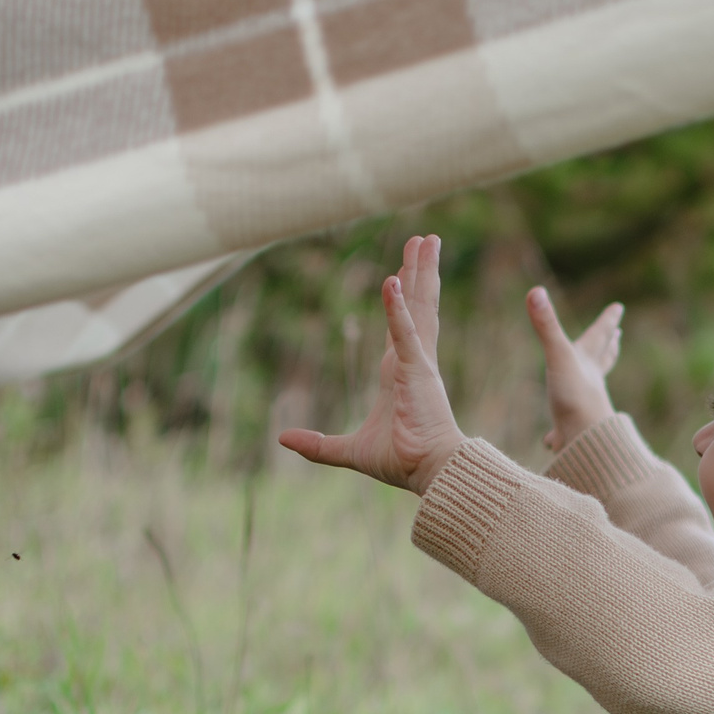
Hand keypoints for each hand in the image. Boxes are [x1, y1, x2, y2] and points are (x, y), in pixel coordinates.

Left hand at [278, 235, 465, 492]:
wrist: (430, 473)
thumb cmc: (402, 462)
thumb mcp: (349, 451)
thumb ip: (318, 444)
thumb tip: (283, 438)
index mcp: (401, 375)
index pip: (403, 326)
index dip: (403, 297)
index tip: (402, 272)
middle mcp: (413, 362)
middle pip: (417, 306)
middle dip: (419, 271)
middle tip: (425, 240)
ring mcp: (418, 363)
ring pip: (419, 307)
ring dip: (420, 272)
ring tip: (426, 240)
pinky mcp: (418, 371)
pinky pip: (406, 332)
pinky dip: (397, 307)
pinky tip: (392, 279)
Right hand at [528, 287, 622, 449]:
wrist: (584, 446)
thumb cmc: (575, 399)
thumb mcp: (558, 356)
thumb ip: (546, 326)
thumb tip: (535, 291)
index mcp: (587, 364)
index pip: (599, 335)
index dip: (607, 320)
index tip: (619, 308)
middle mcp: (589, 385)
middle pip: (602, 360)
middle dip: (607, 346)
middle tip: (617, 336)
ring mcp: (583, 410)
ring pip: (587, 393)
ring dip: (590, 384)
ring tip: (593, 381)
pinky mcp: (572, 435)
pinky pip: (564, 432)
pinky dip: (557, 433)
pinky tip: (551, 440)